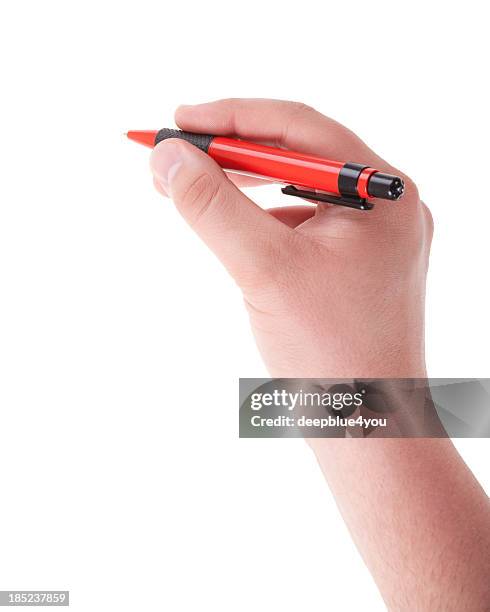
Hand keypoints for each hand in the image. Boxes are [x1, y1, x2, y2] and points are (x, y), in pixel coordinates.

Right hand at [150, 99, 432, 377]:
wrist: (368, 428)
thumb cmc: (331, 355)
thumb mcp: (264, 270)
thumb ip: (213, 206)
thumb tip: (169, 158)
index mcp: (383, 192)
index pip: (299, 128)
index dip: (232, 118)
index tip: (179, 122)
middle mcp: (387, 205)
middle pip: (299, 156)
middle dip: (232, 155)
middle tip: (177, 155)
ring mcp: (376, 237)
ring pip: (299, 192)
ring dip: (245, 187)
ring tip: (194, 187)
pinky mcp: (359, 264)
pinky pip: (306, 224)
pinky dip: (265, 220)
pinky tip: (237, 232)